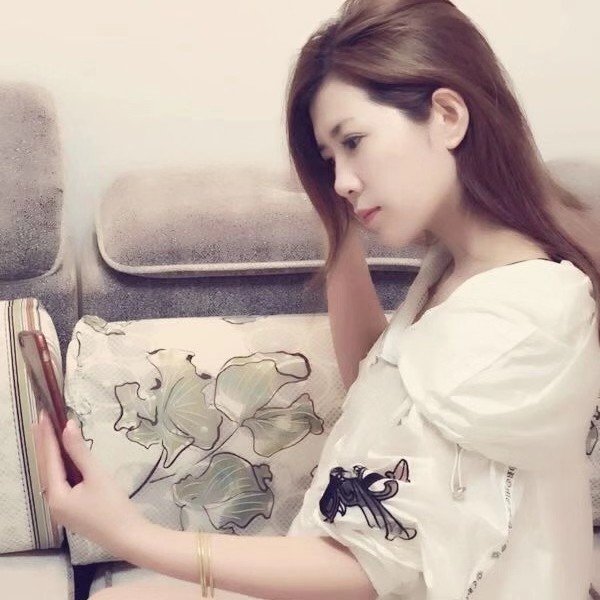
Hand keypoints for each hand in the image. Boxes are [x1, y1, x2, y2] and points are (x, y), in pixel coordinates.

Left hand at [32, 410, 150, 558]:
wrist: (127, 536)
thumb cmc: (113, 506)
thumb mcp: (97, 475)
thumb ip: (80, 451)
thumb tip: (67, 426)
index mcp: (55, 495)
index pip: (49, 458)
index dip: (47, 435)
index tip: (44, 414)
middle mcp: (52, 502)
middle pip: (45, 467)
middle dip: (44, 442)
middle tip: (41, 418)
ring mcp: (61, 507)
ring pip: (51, 474)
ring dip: (50, 453)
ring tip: (47, 432)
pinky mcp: (71, 509)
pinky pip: (59, 481)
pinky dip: (59, 465)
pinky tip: (62, 457)